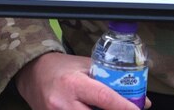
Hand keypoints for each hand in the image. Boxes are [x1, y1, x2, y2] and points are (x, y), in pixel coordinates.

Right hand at [14, 52, 140, 109]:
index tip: (137, 109)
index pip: (103, 97)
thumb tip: (141, 101)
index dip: (123, 107)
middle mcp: (63, 103)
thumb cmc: (62, 68)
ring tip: (106, 108)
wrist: (33, 74)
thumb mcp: (86, 67)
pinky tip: (91, 109)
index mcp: (73, 83)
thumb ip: (112, 82)